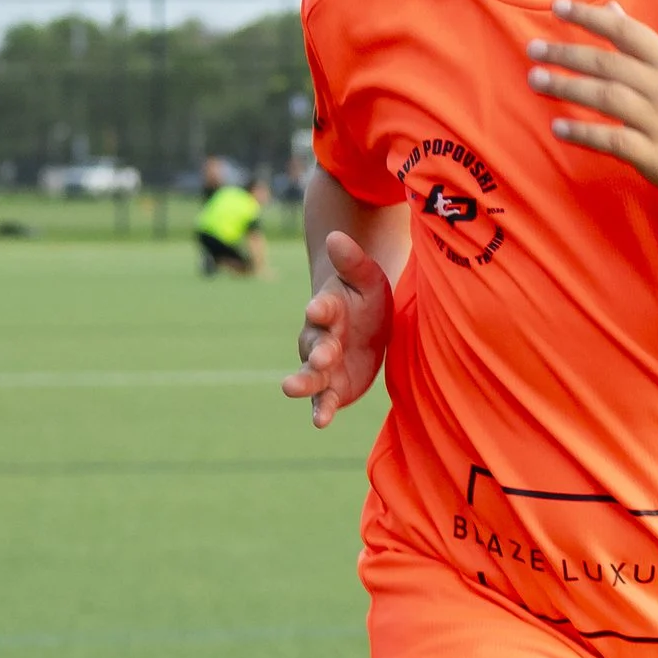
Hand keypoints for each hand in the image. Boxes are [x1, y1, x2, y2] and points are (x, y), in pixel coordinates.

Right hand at [282, 231, 392, 426]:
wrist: (365, 321)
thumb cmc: (364, 296)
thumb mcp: (366, 276)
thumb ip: (352, 260)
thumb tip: (336, 235)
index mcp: (329, 308)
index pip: (323, 307)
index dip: (321, 307)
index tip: (318, 307)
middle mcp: (320, 337)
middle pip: (314, 345)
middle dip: (317, 351)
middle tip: (320, 357)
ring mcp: (323, 364)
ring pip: (310, 375)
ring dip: (304, 383)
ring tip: (291, 388)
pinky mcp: (332, 387)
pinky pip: (324, 400)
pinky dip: (321, 410)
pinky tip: (319, 422)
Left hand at [525, 0, 657, 213]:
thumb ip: (642, 45)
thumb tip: (611, 10)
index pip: (626, 32)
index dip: (590, 17)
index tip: (558, 6)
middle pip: (607, 63)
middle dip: (566, 53)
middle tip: (533, 48)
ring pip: (605, 97)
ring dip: (566, 87)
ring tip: (536, 79)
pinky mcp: (654, 155)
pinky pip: (611, 140)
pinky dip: (583, 133)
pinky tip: (558, 127)